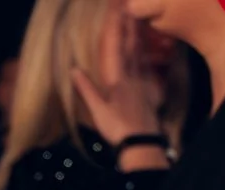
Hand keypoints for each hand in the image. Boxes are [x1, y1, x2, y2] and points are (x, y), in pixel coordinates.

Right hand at [70, 0, 165, 152]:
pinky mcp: (151, 90)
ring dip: (139, 36)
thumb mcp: (97, 110)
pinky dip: (148, 55)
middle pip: (131, 45)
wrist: (141, 141)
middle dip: (130, 25)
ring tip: (138, 21)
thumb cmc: (116, 127)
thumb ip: (86, 89)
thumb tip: (73, 69)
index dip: (116, 28)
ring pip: (141, 53)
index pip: (116, 47)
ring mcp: (143, 81)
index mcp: (117, 78)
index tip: (117, 11)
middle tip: (129, 8)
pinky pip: (149, 67)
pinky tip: (148, 50)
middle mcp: (132, 75)